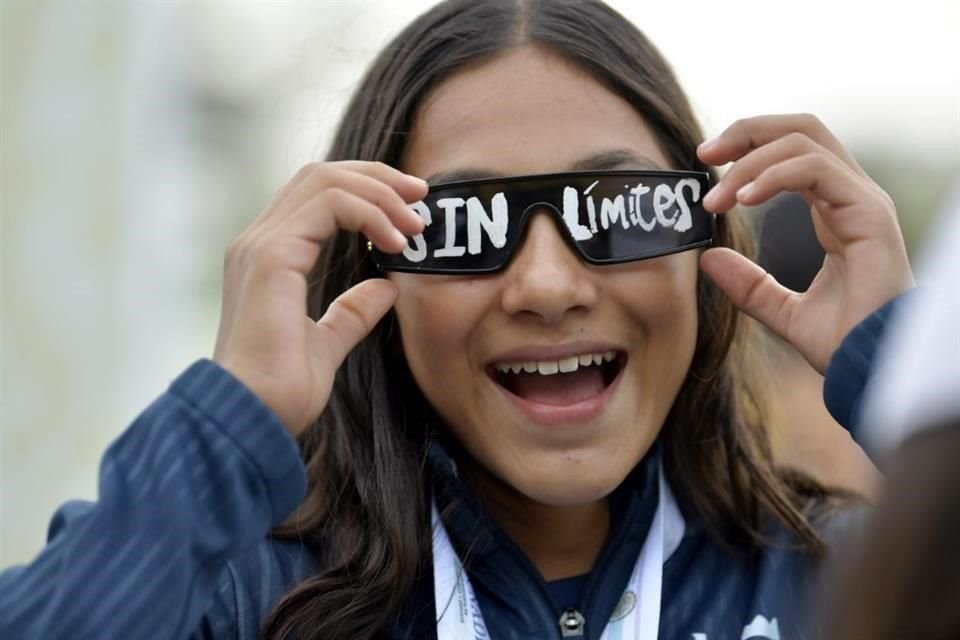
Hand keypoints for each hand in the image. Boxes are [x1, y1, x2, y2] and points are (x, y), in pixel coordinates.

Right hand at [212, 161, 426, 434]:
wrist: (252, 418)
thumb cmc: (280, 392)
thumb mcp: (326, 344)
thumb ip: (351, 313)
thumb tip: (384, 287)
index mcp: (268, 258)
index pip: (316, 194)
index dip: (367, 190)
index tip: (411, 209)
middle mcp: (258, 241)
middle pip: (321, 175)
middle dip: (377, 178)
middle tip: (421, 197)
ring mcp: (261, 244)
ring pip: (325, 180)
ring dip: (380, 194)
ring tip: (415, 224)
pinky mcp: (272, 255)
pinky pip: (329, 204)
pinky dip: (369, 212)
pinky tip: (395, 241)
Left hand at [697, 114, 913, 373]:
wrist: (874, 369)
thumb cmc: (845, 344)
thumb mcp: (782, 312)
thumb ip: (749, 285)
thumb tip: (707, 259)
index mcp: (834, 210)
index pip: (793, 151)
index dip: (748, 146)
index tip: (705, 164)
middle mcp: (850, 197)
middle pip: (800, 130)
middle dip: (746, 132)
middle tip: (703, 154)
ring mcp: (863, 201)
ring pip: (803, 142)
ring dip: (749, 161)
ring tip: (716, 200)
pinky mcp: (869, 213)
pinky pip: (816, 170)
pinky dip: (772, 176)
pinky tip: (743, 200)